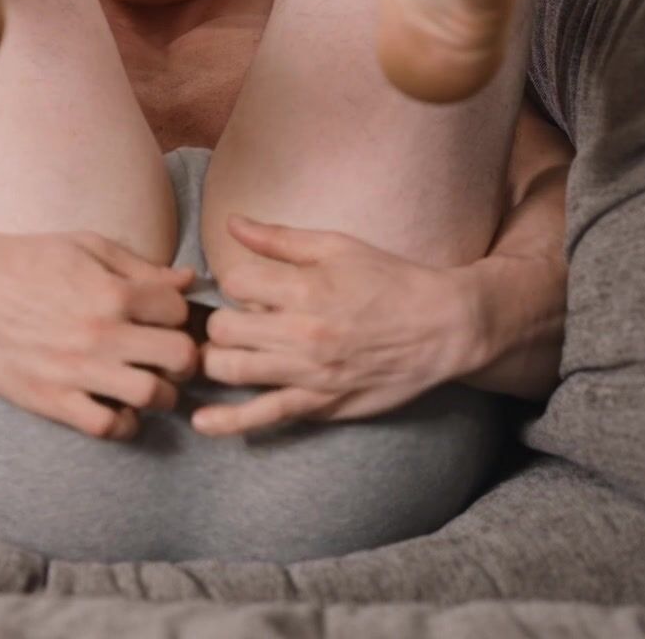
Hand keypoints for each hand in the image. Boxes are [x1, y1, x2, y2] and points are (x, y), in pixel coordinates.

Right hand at [0, 225, 199, 439]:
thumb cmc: (27, 260)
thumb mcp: (86, 246)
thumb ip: (140, 266)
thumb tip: (189, 280)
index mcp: (113, 291)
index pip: (180, 312)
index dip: (178, 316)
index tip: (163, 321)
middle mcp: (101, 332)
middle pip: (180, 356)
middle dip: (183, 358)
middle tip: (169, 359)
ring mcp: (77, 369)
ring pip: (152, 395)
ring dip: (160, 394)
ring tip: (148, 386)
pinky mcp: (50, 398)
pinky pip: (107, 426)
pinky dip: (123, 423)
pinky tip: (118, 408)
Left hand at [191, 215, 482, 435]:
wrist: (442, 327)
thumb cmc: (390, 280)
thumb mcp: (337, 247)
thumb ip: (279, 238)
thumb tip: (231, 222)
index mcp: (305, 289)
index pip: (234, 283)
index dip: (234, 282)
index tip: (248, 286)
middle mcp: (302, 333)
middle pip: (223, 329)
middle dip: (220, 321)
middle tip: (235, 320)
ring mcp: (309, 374)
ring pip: (231, 370)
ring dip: (217, 360)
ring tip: (225, 352)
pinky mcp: (319, 404)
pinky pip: (264, 417)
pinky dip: (228, 422)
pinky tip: (202, 422)